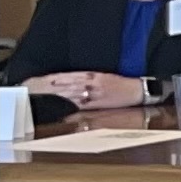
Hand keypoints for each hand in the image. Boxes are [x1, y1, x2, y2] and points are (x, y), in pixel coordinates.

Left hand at [31, 72, 145, 109]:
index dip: (61, 77)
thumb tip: (73, 80)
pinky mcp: (98, 104)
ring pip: (75, 93)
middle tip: (43, 86)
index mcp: (95, 76)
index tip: (50, 78)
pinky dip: (72, 104)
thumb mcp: (106, 76)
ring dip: (61, 94)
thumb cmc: (122, 84)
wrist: (137, 91)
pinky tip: (63, 105)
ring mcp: (95, 94)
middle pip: (71, 84)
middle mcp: (94, 84)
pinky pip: (82, 104)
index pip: (74, 76)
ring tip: (48, 94)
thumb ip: (91, 77)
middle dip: (57, 85)